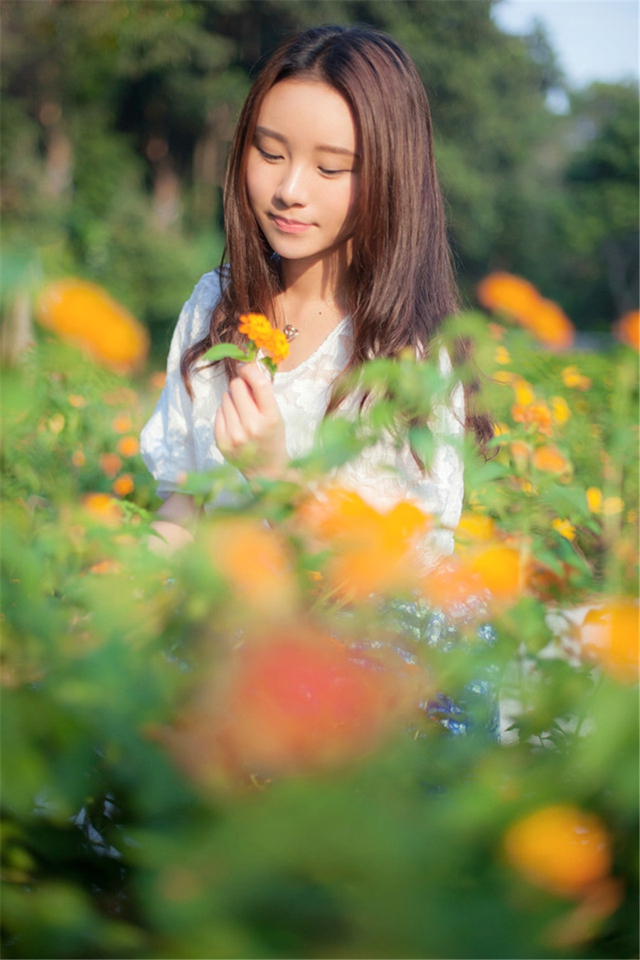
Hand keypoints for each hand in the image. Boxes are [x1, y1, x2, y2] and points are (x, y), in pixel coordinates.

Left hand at [214, 362, 288, 478]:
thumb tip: (244, 368)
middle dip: (241, 386)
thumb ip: (262, 395)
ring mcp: (234, 436)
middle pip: (236, 386)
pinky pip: (218, 412)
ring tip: (242, 415)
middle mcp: (252, 427)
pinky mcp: (222, 442)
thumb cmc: (273, 439)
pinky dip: (225, 414)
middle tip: (246, 396)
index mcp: (271, 418)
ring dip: (233, 401)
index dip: (250, 370)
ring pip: (225, 398)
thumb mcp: (277, 416)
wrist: (267, 472)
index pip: (259, 383)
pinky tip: (235, 424)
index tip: (246, 367)